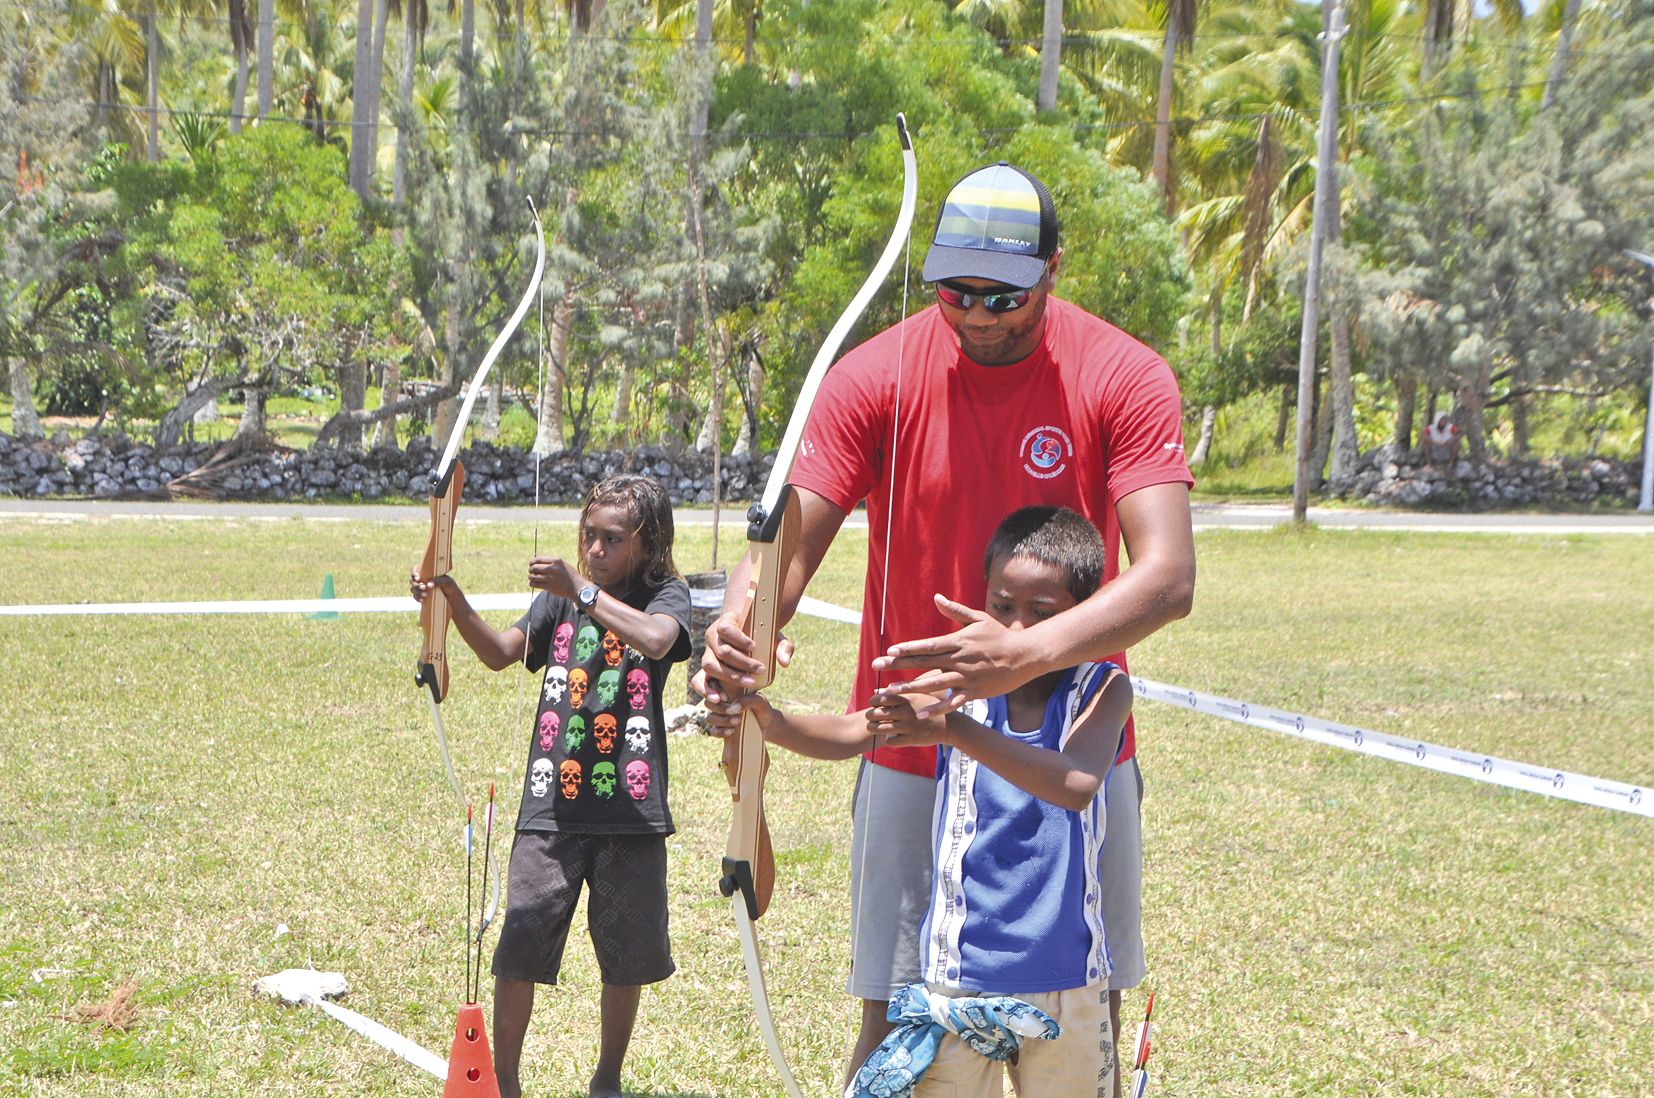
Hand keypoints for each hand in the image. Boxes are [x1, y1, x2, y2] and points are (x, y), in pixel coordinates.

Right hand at [410, 570, 457, 603]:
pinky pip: (415, 596)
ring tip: (425, 595)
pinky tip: (422, 600)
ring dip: (417, 592)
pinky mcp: (421, 595)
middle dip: (416, 585)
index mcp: (426, 572)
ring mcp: (420, 587)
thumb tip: (428, 585)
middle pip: (412, 580)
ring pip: (413, 588)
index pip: (415, 569)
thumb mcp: (446, 581)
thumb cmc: (449, 585)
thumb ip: (438, 581)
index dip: (414, 573)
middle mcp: (422, 579)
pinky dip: (417, 598)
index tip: (418, 578)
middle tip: (424, 588)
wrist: (451, 596)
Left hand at [527, 556, 582, 600]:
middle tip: (531, 571)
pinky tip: (533, 583)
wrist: (577, 587)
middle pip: (534, 567)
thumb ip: (552, 562)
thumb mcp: (563, 565)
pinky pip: (535, 584)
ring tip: (532, 578)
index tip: (531, 564)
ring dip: (531, 577)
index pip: (538, 559)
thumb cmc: (570, 575)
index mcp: (557, 561)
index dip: (532, 561)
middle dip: (531, 569)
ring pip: (533, 576)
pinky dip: (532, 583)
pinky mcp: (549, 587)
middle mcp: (553, 569)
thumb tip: (537, 562)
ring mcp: (551, 578)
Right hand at [691, 610, 793, 704]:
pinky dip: (706, 690)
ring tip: (749, 684)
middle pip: (721, 650)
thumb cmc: (762, 637)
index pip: (726, 628)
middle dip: (742, 662)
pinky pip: (698, 680)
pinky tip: (720, 699)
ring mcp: (707, 653)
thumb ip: (784, 647)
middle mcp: (713, 637)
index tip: (755, 647)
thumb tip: (784, 662)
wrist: (748, 643)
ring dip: (729, 676)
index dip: (739, 638)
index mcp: (726, 622)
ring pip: (710, 665)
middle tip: (761, 670)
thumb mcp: (775, 638)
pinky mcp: (706, 670)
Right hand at [702, 691, 774, 739]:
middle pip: (708, 703)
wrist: (767, 725)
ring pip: (709, 718)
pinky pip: (713, 731)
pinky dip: (720, 732)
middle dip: (719, 708)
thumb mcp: (759, 701)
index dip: (714, 691)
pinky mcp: (721, 729)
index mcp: (727, 689)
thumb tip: (732, 708)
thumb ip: (748, 700)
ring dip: (721, 720)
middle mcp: (721, 702)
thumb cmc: (762, 708)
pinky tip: (732, 731)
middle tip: (733, 711)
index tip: (726, 698)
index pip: (712, 686)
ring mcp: (719, 716)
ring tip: (737, 721)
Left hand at [864, 690, 949, 747]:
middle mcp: (906, 711)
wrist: (950, 725)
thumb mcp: (916, 695)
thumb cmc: (931, 707)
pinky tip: (891, 736)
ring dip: (874, 728)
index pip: (880, 698)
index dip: (873, 702)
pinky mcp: (911, 739)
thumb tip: (875, 692)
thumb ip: (895, 693)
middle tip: (871, 717)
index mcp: (907, 698)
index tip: (874, 705)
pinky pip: (890, 741)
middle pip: (876, 714)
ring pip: (880, 729)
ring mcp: (908, 726)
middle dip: (870, 716)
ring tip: (874, 727)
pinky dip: (888, 739)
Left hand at [870, 593, 1041, 715]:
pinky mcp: (974, 692)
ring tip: (891, 692)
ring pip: (934, 683)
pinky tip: (921, 712)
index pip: (928, 645)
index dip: (908, 648)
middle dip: (899, 665)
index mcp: (958, 641)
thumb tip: (936, 598)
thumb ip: (955, 610)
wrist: (1024, 656)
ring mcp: (966, 677)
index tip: (890, 651)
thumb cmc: (1000, 635)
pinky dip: (937, 708)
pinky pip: (952, 701)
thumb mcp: (978, 619)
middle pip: (924, 663)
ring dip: (911, 688)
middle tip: (878, 666)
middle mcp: (959, 659)